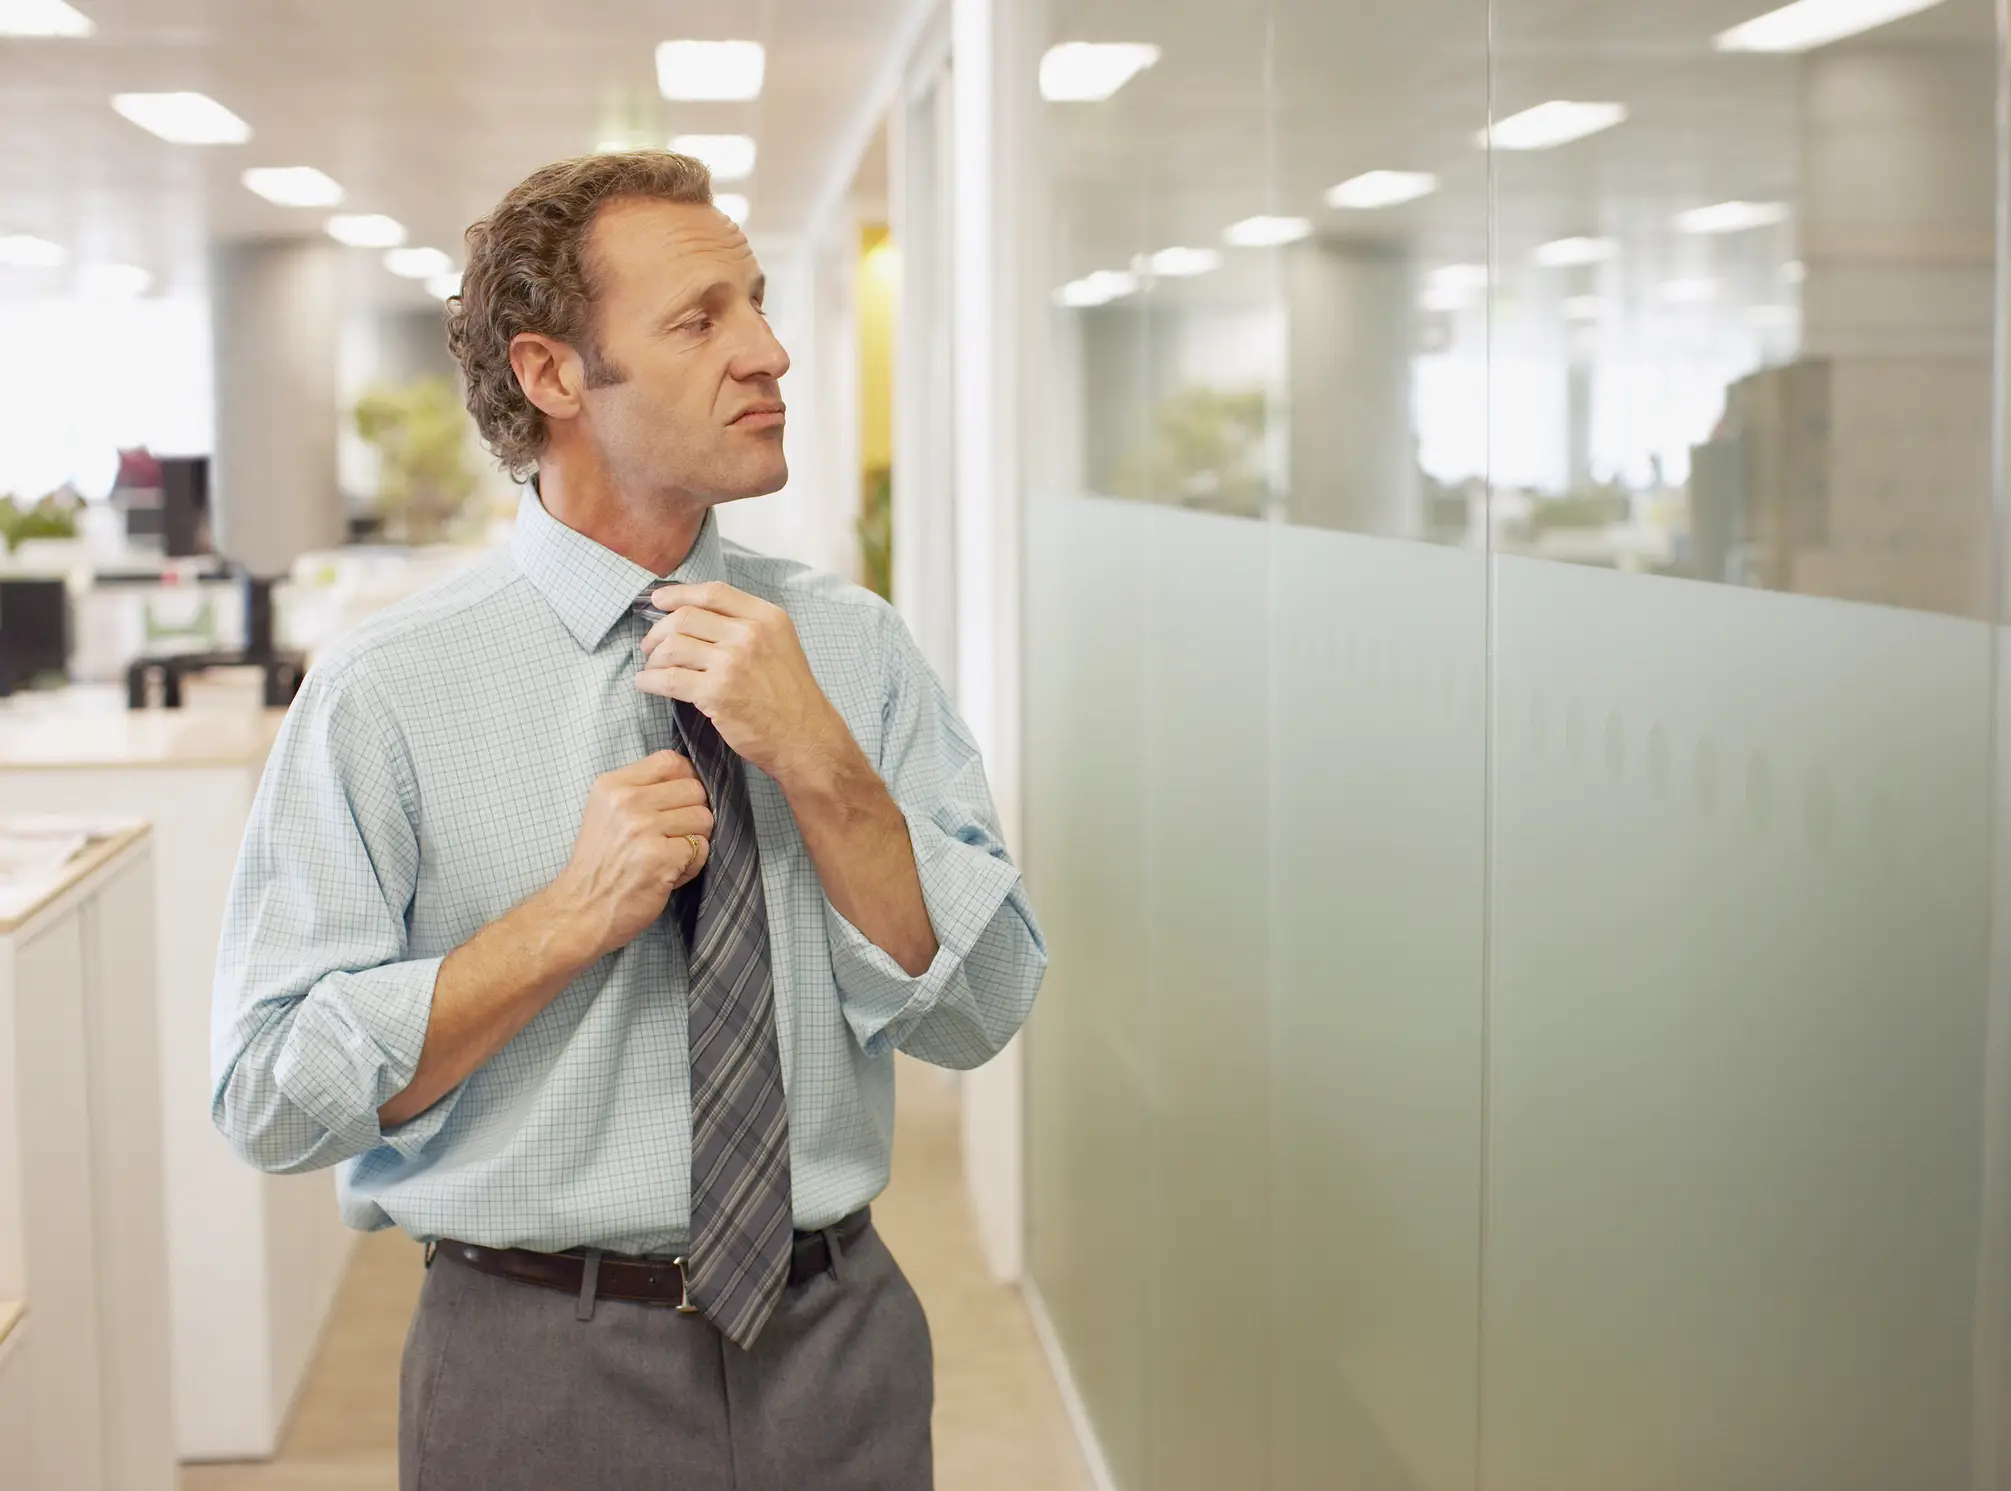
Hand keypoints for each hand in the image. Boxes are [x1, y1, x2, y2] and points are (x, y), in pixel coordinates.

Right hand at [546, 751, 711, 961]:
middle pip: (694, 788)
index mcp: (612, 785)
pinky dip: (692, 865)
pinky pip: (701, 848)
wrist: (579, 911)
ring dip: (694, 841)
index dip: (686, 780)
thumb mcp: (607, 813)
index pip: (670, 760)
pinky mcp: (660, 857)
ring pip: (703, 818)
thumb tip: (691, 778)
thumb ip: (641, 791)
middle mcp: (626, 802)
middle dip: (693, 814)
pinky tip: (668, 874)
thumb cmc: (599, 865)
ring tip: (668, 857)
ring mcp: (643, 829)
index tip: (679, 802)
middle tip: (670, 838)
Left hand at [635, 582, 850, 786]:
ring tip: (653, 668)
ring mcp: (733, 663)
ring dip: (654, 658)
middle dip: (659, 630)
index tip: (658, 601)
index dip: (678, 594)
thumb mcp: (780, 646)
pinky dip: (650, 680)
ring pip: (673, 645)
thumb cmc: (790, 697)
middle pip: (686, 617)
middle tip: (650, 646)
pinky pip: (669, 679)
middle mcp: (750, 634)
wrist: (805, 738)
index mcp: (767, 618)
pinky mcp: (717, 693)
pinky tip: (646, 684)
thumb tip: (697, 617)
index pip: (713, 593)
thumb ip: (747, 627)